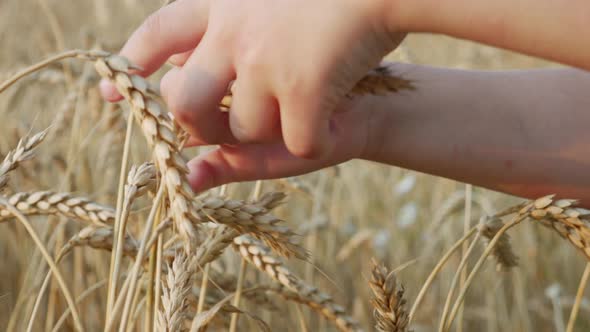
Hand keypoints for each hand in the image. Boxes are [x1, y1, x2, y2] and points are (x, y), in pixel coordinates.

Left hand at [101, 0, 403, 190]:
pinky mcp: (304, 84)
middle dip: (197, 122)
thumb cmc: (329, 29)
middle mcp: (236, 28)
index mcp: (224, 5)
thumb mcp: (270, 56)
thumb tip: (191, 177)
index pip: (159, 32)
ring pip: (240, 132)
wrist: (392, 2)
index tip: (112, 89)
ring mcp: (267, 58)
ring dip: (269, 133)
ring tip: (303, 101)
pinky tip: (332, 114)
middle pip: (181, 99)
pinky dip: (315, 141)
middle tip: (226, 119)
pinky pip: (295, 144)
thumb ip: (227, 97)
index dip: (132, 64)